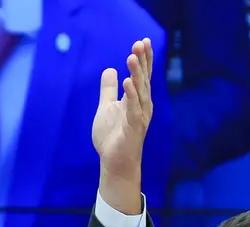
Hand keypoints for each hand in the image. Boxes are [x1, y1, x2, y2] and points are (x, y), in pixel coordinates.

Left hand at [93, 38, 153, 213]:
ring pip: (140, 92)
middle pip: (143, 79)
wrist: (115, 162)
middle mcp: (142, 106)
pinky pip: (133, 110)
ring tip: (132, 57)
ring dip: (137, 74)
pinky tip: (127, 83)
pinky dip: (131, 96)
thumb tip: (110, 69)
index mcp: (136, 100)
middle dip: (142, 61)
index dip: (143, 59)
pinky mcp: (134, 129)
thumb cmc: (113, 136)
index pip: (141, 76)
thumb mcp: (106, 108)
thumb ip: (108, 90)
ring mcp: (139, 117)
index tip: (142, 41)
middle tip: (140, 43)